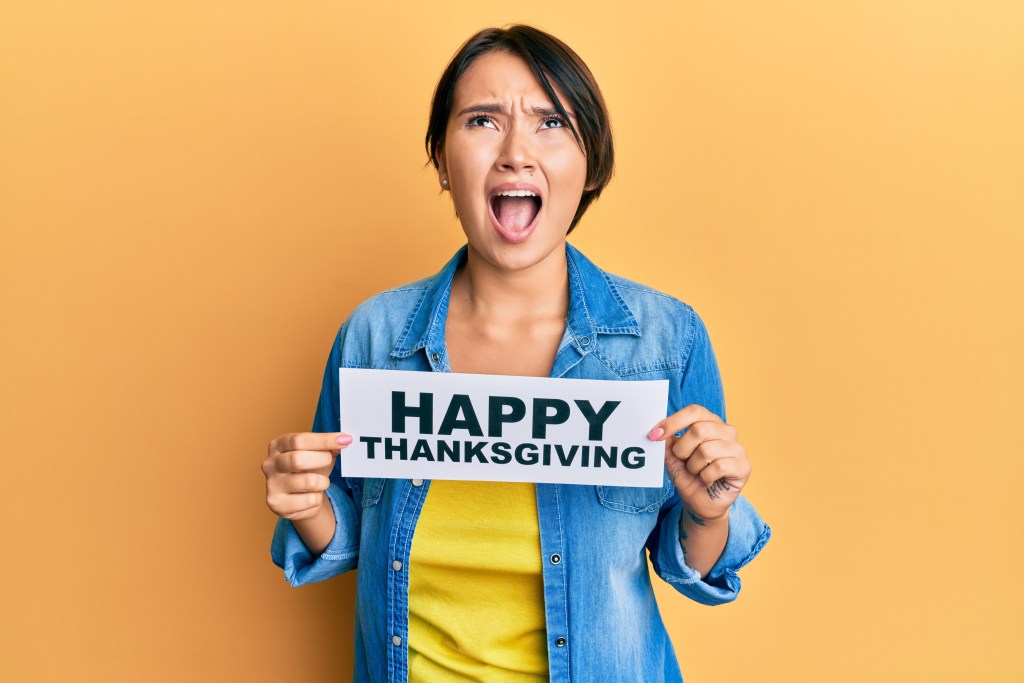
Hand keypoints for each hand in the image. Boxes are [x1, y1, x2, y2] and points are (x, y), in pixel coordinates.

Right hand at [262, 432, 351, 520]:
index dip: (323, 440)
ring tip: (321, 483)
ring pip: (308, 482)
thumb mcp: (318, 455)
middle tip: (330, 460)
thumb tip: (343, 441)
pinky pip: (309, 500)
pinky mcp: (277, 504)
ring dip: (323, 482)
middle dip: (322, 459)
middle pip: (297, 459)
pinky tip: (312, 496)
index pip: (299, 440)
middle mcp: (270, 464)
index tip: (344, 440)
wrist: (300, 500)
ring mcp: (271, 485)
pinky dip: (318, 498)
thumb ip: (328, 447)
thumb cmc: (309, 471)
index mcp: (278, 445)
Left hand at [648, 405, 750, 520]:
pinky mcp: (744, 466)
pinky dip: (706, 477)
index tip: (654, 435)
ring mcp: (737, 448)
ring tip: (697, 473)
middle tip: (683, 461)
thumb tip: (659, 430)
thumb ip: (667, 441)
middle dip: (682, 450)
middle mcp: (726, 431)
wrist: (700, 502)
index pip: (694, 411)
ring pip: (707, 450)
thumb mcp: (672, 457)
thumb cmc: (688, 475)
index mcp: (710, 422)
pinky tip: (708, 481)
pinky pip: (719, 467)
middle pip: (698, 430)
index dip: (673, 422)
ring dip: (694, 467)